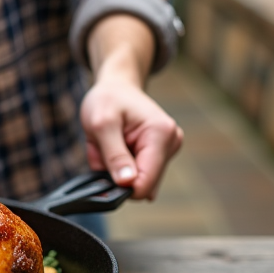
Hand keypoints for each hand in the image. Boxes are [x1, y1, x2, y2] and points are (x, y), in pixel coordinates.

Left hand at [81, 76, 181, 199]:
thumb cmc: (108, 99)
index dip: (121, 185)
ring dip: (116, 168)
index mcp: (161, 134)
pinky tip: (117, 147)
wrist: (116, 87)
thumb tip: (128, 183)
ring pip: (137, 180)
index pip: (146, 182)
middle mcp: (172, 143)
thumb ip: (114, 155)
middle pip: (142, 184)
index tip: (104, 166)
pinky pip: (136, 174)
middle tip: (104, 146)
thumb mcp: (101, 124)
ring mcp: (168, 150)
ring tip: (109, 143)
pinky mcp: (161, 155)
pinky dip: (119, 166)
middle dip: (116, 172)